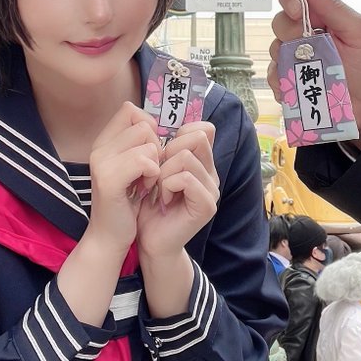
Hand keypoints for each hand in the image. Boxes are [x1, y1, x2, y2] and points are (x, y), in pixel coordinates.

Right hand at [88, 101, 160, 255]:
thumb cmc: (126, 202)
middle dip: (156, 146)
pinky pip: (143, 161)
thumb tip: (157, 124)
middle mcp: (99, 148)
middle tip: (150, 171)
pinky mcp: (109, 180)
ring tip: (148, 181)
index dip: (149, 127)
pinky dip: (153, 173)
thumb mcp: (132, 167)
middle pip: (143, 124)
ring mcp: (101, 163)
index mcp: (103, 142)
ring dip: (155, 162)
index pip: (130, 110)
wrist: (110, 237)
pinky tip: (147, 188)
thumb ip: (139, 143)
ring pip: (146, 141)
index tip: (149, 152)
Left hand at [136, 122, 219, 261]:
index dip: (179, 134)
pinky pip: (186, 178)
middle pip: (198, 136)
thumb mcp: (155, 169)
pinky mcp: (207, 205)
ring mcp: (212, 189)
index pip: (204, 129)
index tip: (162, 154)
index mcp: (202, 162)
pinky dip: (167, 186)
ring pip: (186, 157)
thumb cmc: (148, 204)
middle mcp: (211, 173)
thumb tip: (156, 120)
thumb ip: (164, 147)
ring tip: (158, 189)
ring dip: (163, 172)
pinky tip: (162, 199)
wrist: (150, 241)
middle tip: (157, 173)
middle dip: (169, 150)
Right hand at [269, 0, 360, 147]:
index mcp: (321, 15)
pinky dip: (281, 82)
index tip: (298, 12)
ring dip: (286, 59)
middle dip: (290, 32)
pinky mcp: (289, 82)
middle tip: (311, 48)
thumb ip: (334, 7)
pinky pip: (272, 77)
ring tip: (310, 74)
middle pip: (279, 21)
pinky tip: (298, 89)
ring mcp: (294, 58)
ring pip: (273, 49)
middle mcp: (304, 33)